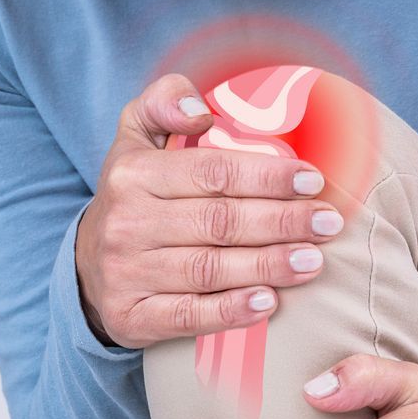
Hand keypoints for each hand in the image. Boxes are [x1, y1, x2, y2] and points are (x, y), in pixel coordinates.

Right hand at [74, 73, 343, 349]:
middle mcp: (127, 222)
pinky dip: (230, 311)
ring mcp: (126, 273)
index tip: (312, 180)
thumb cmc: (136, 195)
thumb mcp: (136, 135)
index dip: (267, 175)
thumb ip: (164, 101)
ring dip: (268, 265)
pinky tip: (268, 303)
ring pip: (209, 269)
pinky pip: (187, 316)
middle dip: (282, 221)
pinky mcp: (131, 317)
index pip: (212, 172)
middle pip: (219, 221)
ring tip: (313, 261)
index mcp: (133, 173)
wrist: (89, 266)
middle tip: (328, 223)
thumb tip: (199, 111)